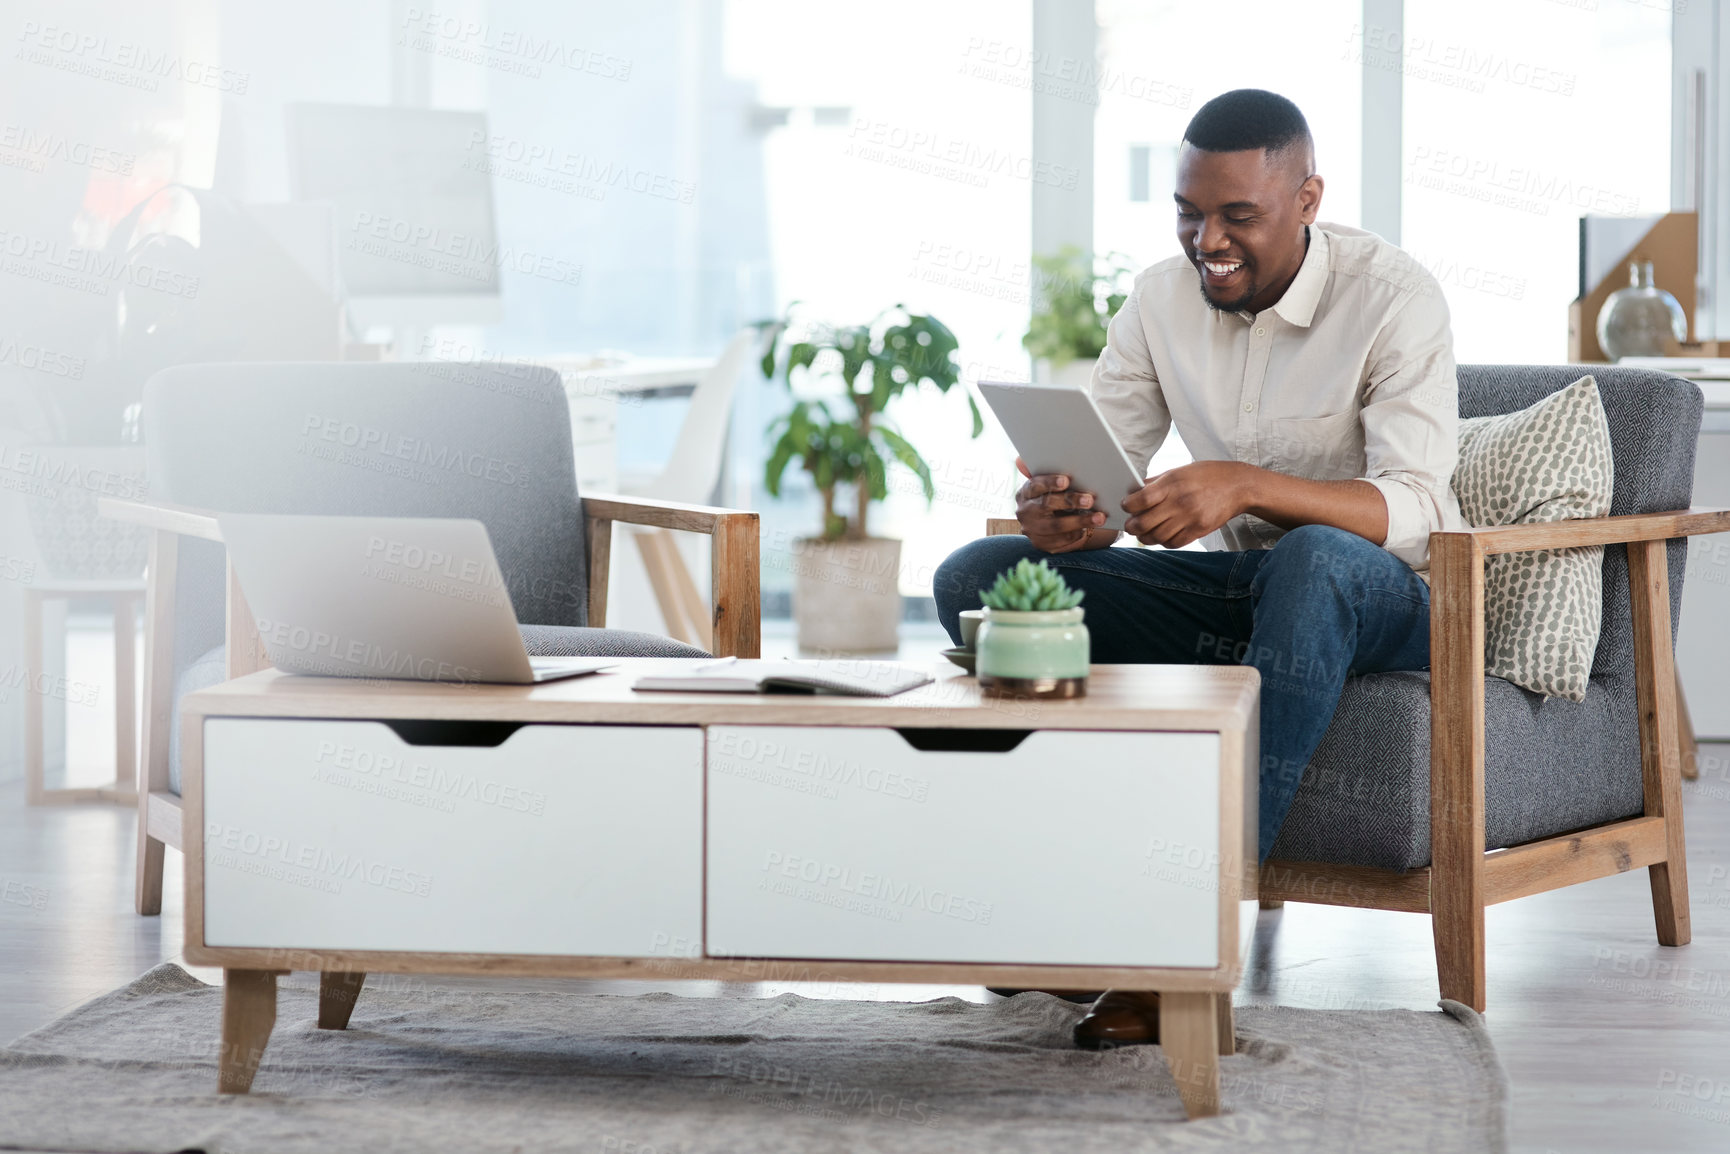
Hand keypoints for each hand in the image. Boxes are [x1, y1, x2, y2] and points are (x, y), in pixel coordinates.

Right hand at [1014, 457, 1105, 552]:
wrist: (1049, 520)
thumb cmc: (1052, 495)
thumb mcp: (1047, 483)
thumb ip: (1042, 470)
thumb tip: (1021, 460)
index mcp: (1025, 493)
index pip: (1035, 485)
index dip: (1049, 483)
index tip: (1066, 480)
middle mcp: (1025, 512)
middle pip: (1046, 505)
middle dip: (1070, 501)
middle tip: (1090, 499)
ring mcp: (1032, 530)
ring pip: (1056, 526)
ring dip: (1080, 521)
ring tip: (1099, 517)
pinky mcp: (1041, 544)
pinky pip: (1061, 541)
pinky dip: (1077, 534)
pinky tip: (1089, 528)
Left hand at [1123, 461, 1253, 547]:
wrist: (1239, 485)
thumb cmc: (1207, 475)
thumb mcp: (1180, 470)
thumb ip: (1156, 482)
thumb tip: (1133, 491)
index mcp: (1173, 483)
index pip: (1141, 500)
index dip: (1128, 506)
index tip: (1126, 506)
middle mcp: (1181, 501)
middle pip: (1145, 523)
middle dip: (1132, 527)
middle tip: (1130, 525)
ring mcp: (1191, 518)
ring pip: (1157, 537)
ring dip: (1145, 537)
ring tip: (1143, 533)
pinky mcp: (1200, 530)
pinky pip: (1174, 543)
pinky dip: (1163, 542)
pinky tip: (1161, 536)